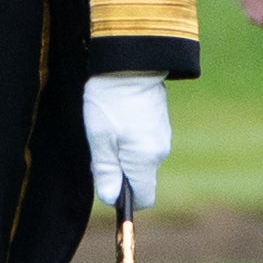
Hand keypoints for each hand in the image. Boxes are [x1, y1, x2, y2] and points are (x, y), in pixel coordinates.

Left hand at [83, 74, 173, 214]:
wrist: (129, 63)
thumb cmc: (110, 102)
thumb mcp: (99, 139)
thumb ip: (106, 171)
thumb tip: (110, 198)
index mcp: (146, 159)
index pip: (143, 198)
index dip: (124, 198)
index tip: (106, 183)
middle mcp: (160, 151)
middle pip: (140, 177)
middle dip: (119, 172)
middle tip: (99, 148)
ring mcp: (163, 136)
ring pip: (141, 159)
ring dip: (123, 153)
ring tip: (107, 128)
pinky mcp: (160, 123)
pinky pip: (145, 143)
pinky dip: (130, 139)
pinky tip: (118, 118)